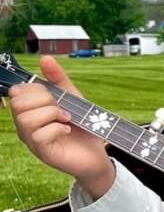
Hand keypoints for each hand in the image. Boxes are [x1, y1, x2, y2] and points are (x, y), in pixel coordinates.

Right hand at [8, 56, 114, 198]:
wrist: (98, 153)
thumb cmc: (83, 127)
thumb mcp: (72, 98)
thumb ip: (58, 79)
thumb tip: (45, 58)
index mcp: (29, 110)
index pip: (17, 91)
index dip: (37, 89)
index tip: (55, 96)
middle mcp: (25, 125)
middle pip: (18, 103)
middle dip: (45, 100)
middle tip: (63, 109)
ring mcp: (31, 140)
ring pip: (26, 118)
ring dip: (51, 114)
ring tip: (66, 119)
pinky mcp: (43, 152)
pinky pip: (39, 135)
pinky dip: (57, 128)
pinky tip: (67, 130)